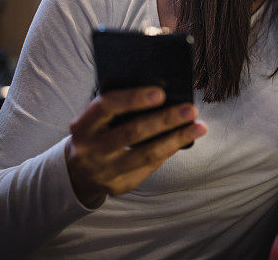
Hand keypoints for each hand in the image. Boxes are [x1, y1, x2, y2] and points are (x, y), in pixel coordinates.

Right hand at [65, 87, 206, 207]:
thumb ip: (119, 108)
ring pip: (146, 155)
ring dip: (177, 139)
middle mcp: (89, 150)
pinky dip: (169, 150)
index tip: (161, 93)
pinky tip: (184, 140)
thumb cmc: (97, 133)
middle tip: (192, 109)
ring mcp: (103, 172)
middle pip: (132, 133)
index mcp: (83, 126)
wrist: (77, 171)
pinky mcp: (118, 186)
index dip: (133, 99)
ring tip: (200, 127)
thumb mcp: (97, 119)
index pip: (106, 107)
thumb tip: (164, 96)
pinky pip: (149, 167)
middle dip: (165, 120)